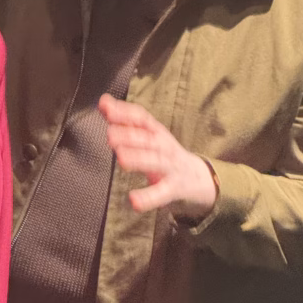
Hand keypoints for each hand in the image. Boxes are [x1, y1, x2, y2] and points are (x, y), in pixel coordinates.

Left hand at [98, 94, 216, 221]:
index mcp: (156, 132)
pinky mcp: (173, 188)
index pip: (141, 118)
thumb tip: (103, 101)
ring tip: (122, 158)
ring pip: (155, 162)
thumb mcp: (148, 135)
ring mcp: (170, 167)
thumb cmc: (165, 154)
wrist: (198, 178)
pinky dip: (148, 197)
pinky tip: (134, 200)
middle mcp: (164, 146)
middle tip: (110, 135)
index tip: (106, 108)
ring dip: (139, 159)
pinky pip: (161, 193)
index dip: (124, 112)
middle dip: (130, 136)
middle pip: (147, 139)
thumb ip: (125, 120)